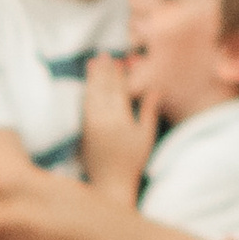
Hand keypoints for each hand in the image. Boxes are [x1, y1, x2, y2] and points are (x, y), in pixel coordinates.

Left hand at [82, 51, 156, 201]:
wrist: (110, 184)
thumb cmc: (132, 161)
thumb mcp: (146, 137)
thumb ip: (148, 111)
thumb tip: (155, 89)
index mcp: (120, 119)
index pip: (118, 91)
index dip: (117, 74)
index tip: (116, 60)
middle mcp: (102, 120)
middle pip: (102, 90)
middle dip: (102, 71)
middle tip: (101, 55)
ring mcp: (91, 126)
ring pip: (91, 96)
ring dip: (91, 79)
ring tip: (91, 64)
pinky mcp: (83, 132)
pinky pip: (84, 108)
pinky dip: (86, 94)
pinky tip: (86, 86)